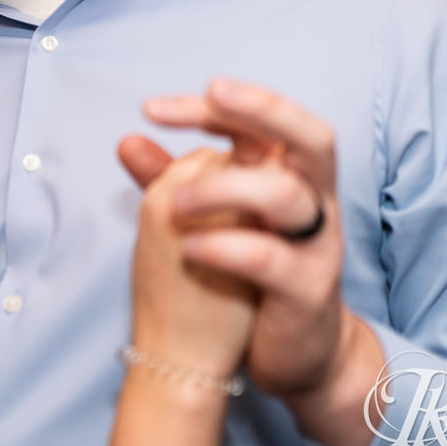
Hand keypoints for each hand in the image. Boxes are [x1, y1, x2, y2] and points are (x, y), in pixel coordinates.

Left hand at [136, 78, 382, 445]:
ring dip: (223, 187)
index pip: (263, 123)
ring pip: (286, 194)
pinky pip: (271, 258)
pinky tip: (187, 249)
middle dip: (262, 107)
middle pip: (311, 137)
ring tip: (173, 205)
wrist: (298, 353)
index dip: (212, 107)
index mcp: (294, 178)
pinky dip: (224, 246)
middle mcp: (317, 202)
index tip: (151, 108)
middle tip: (211, 92)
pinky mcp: (309, 289)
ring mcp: (318, 245)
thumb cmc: (252, 278)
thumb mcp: (214, 221)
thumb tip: (128, 141)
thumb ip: (175, 182)